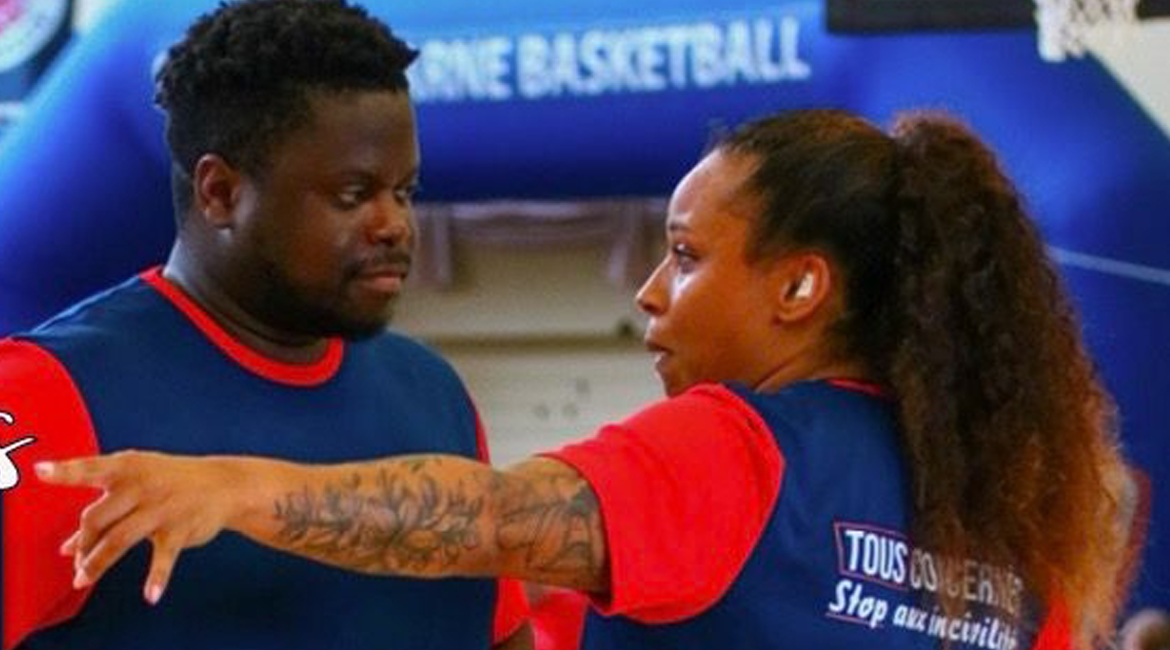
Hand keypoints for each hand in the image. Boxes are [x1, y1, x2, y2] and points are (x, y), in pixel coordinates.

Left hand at [36, 451, 243, 604]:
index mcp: (128, 467)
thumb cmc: (170, 482)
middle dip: (81, 545)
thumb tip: (67, 548)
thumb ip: (103, 511)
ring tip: (82, 580)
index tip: (42, 471)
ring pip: (118, 540)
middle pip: (95, 518)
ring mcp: (161, 507)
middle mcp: (142, 485)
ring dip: (96, 564)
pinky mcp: (179, 529)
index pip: (90, 468)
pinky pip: (163, 558)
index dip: (66, 471)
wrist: (224, 484)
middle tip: (78, 562)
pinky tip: (151, 595)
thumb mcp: (136, 486)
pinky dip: (157, 578)